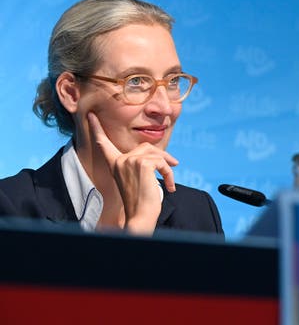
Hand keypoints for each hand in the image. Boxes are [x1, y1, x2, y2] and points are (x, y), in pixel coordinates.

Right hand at [87, 112, 178, 233]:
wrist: (140, 216)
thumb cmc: (140, 203)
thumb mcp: (138, 179)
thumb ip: (140, 164)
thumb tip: (160, 156)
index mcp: (114, 165)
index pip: (104, 144)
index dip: (97, 129)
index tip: (90, 115)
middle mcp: (120, 161)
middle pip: (146, 147)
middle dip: (162, 155)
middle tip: (174, 164)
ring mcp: (130, 161)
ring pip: (156, 154)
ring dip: (167, 167)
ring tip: (170, 183)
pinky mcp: (142, 164)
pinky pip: (162, 162)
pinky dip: (169, 173)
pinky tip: (170, 187)